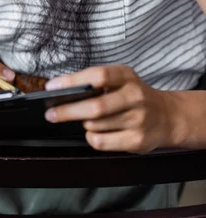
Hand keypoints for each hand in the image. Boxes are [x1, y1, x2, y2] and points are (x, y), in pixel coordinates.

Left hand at [45, 65, 180, 152]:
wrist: (168, 117)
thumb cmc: (134, 96)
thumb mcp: (121, 80)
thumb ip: (96, 82)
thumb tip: (62, 90)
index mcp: (127, 76)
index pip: (97, 75)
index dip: (72, 81)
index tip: (52, 86)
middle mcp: (135, 96)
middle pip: (95, 106)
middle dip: (67, 111)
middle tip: (51, 114)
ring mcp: (138, 120)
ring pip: (95, 126)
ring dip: (84, 124)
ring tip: (86, 120)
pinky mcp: (137, 141)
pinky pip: (102, 142)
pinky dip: (92, 138)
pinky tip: (96, 132)